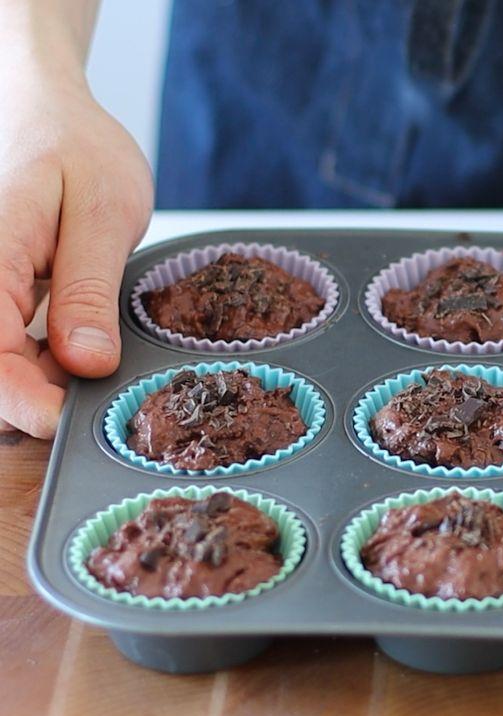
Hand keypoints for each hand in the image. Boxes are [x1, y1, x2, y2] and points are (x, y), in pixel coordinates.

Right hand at [0, 69, 152, 436]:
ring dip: (45, 385)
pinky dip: (49, 365)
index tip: (66, 422)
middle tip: (102, 405)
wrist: (52, 116)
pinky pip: (13, 347)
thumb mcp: (101, 214)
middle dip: (36, 400)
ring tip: (102, 379)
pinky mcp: (2, 299)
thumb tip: (88, 363)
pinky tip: (89, 357)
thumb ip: (89, 291)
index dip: (23, 400)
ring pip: (2, 364)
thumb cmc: (77, 149)